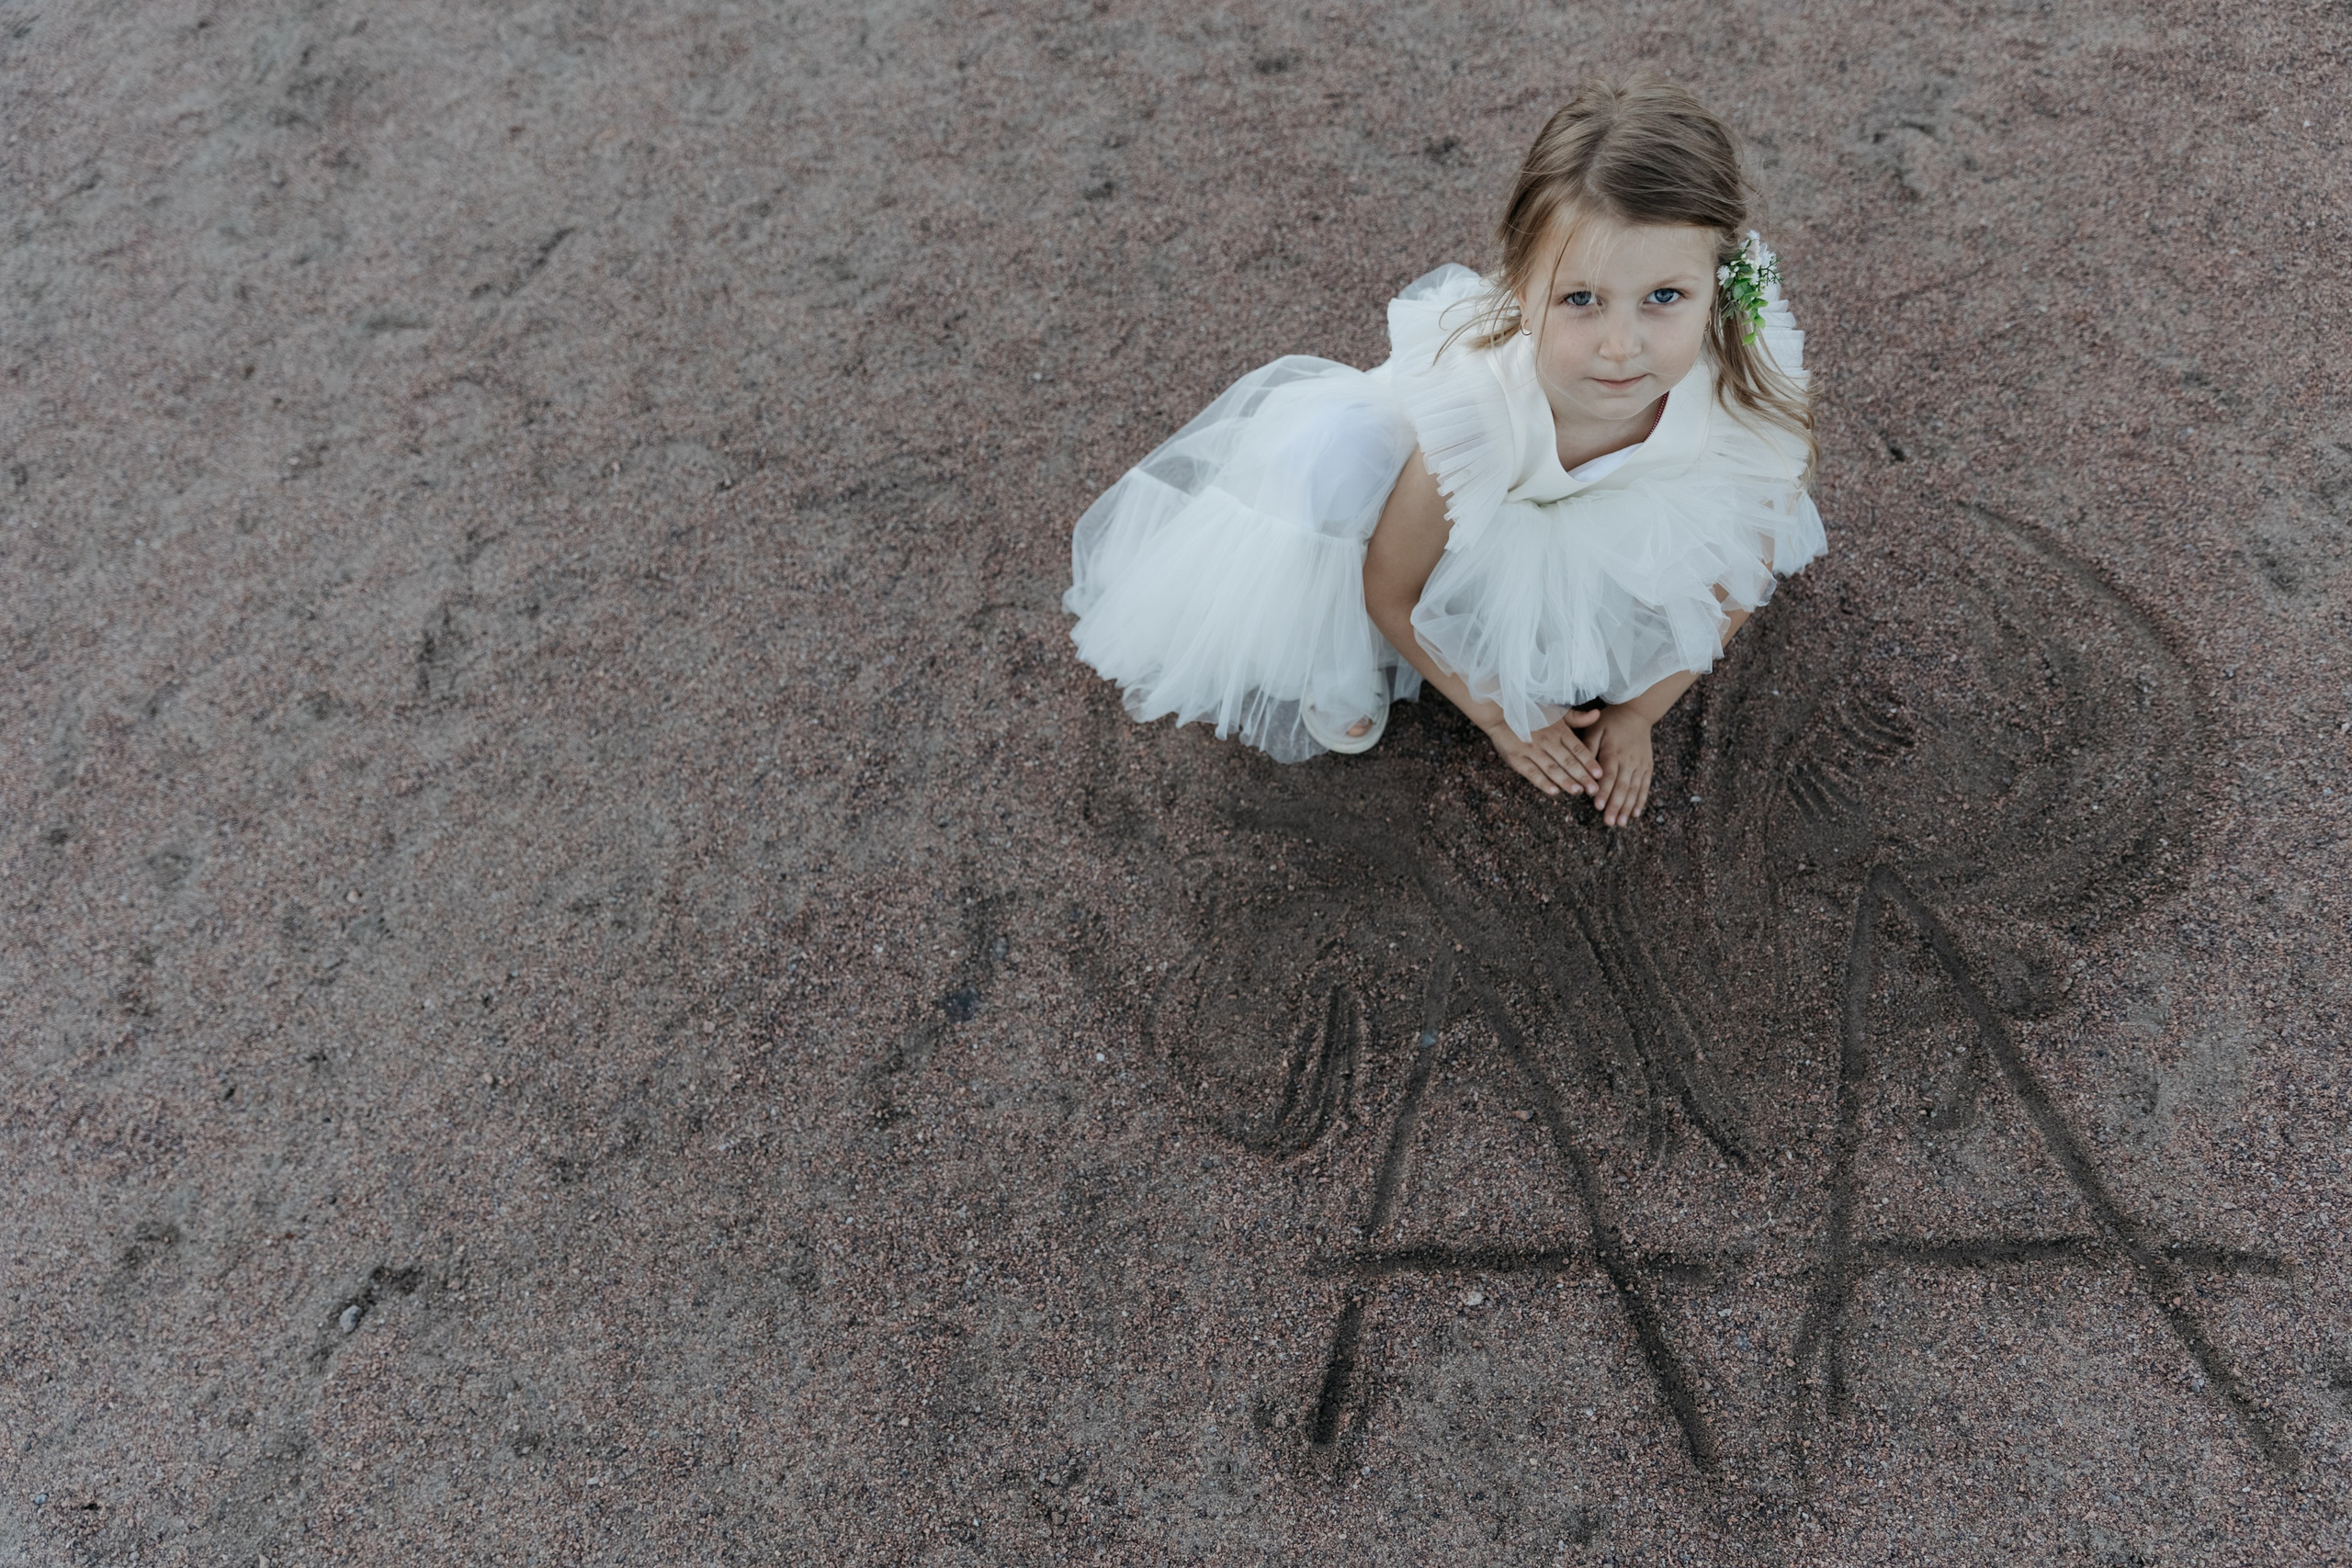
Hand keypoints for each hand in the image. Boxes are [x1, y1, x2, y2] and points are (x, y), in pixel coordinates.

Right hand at [1483, 708, 1603, 797]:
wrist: (1500, 712)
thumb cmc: (1532, 713)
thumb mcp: (1556, 712)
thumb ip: (1577, 717)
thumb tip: (1597, 714)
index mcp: (1559, 731)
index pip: (1578, 749)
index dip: (1589, 762)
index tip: (1600, 774)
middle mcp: (1547, 741)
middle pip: (1568, 761)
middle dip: (1582, 776)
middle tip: (1593, 789)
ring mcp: (1532, 750)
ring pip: (1552, 768)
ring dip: (1565, 781)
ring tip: (1577, 791)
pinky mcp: (1517, 759)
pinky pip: (1531, 772)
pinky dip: (1542, 782)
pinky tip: (1553, 791)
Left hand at [1585, 707, 1654, 826]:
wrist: (1637, 713)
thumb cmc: (1611, 721)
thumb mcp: (1595, 728)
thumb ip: (1588, 747)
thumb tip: (1581, 765)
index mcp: (1613, 752)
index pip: (1608, 776)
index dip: (1604, 792)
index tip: (1598, 806)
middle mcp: (1628, 761)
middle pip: (1622, 787)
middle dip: (1616, 806)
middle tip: (1609, 822)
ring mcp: (1640, 765)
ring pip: (1634, 789)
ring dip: (1628, 808)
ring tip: (1622, 823)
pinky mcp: (1647, 767)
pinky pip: (1645, 786)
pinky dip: (1641, 800)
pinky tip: (1636, 813)